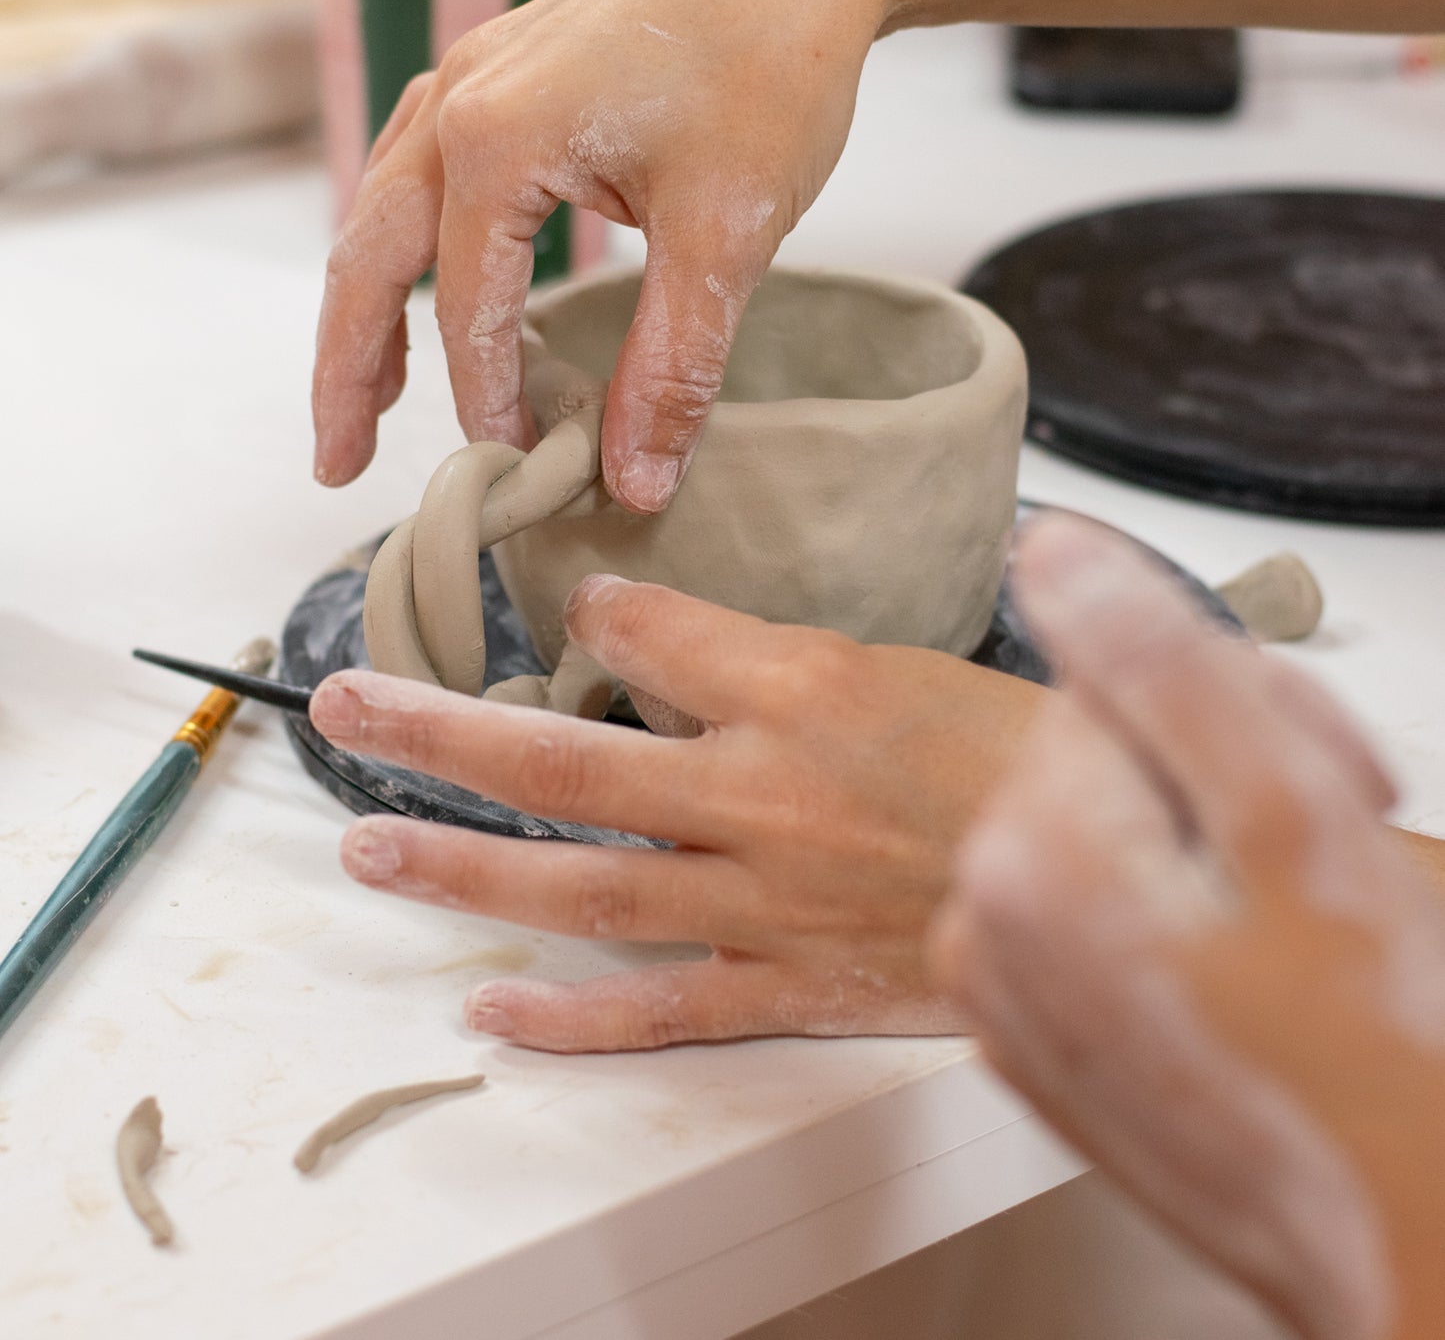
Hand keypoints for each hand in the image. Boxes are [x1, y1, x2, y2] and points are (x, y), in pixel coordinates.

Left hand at [310, 575, 1043, 1049]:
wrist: (1118, 875)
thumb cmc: (1032, 756)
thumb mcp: (911, 657)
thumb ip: (776, 647)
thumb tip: (655, 627)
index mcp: (810, 690)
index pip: (651, 637)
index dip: (591, 618)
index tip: (566, 611)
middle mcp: (769, 795)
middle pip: (571, 764)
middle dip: (444, 732)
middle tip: (348, 708)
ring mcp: (768, 903)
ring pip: (586, 888)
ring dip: (465, 868)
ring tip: (369, 846)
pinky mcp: (791, 988)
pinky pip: (661, 1012)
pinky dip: (570, 1017)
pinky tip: (488, 1008)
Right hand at [311, 0, 896, 509]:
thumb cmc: (772, 67)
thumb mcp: (724, 234)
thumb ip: (670, 366)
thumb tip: (633, 485)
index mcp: (494, 138)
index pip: (466, 309)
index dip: (488, 403)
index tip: (516, 475)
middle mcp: (459, 98)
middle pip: (369, 256)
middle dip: (348, 367)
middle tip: (337, 464)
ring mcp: (475, 71)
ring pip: (385, 207)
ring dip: (369, 303)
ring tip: (369, 394)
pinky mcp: (508, 63)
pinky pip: (424, 164)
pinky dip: (413, 239)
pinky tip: (434, 276)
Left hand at [929, 515, 1444, 1339]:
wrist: (1402, 1244)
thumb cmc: (1375, 1064)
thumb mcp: (1287, 815)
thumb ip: (1156, 663)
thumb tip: (1052, 550)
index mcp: (1025, 855)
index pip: (1110, 684)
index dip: (1235, 711)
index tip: (1311, 774)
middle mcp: (983, 924)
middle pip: (1102, 756)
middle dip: (1220, 780)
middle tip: (1321, 857)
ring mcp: (1007, 991)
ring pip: (1106, 830)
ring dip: (1207, 850)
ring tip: (1295, 928)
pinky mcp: (1040, 1036)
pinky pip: (1098, 914)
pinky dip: (1176, 919)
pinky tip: (1253, 972)